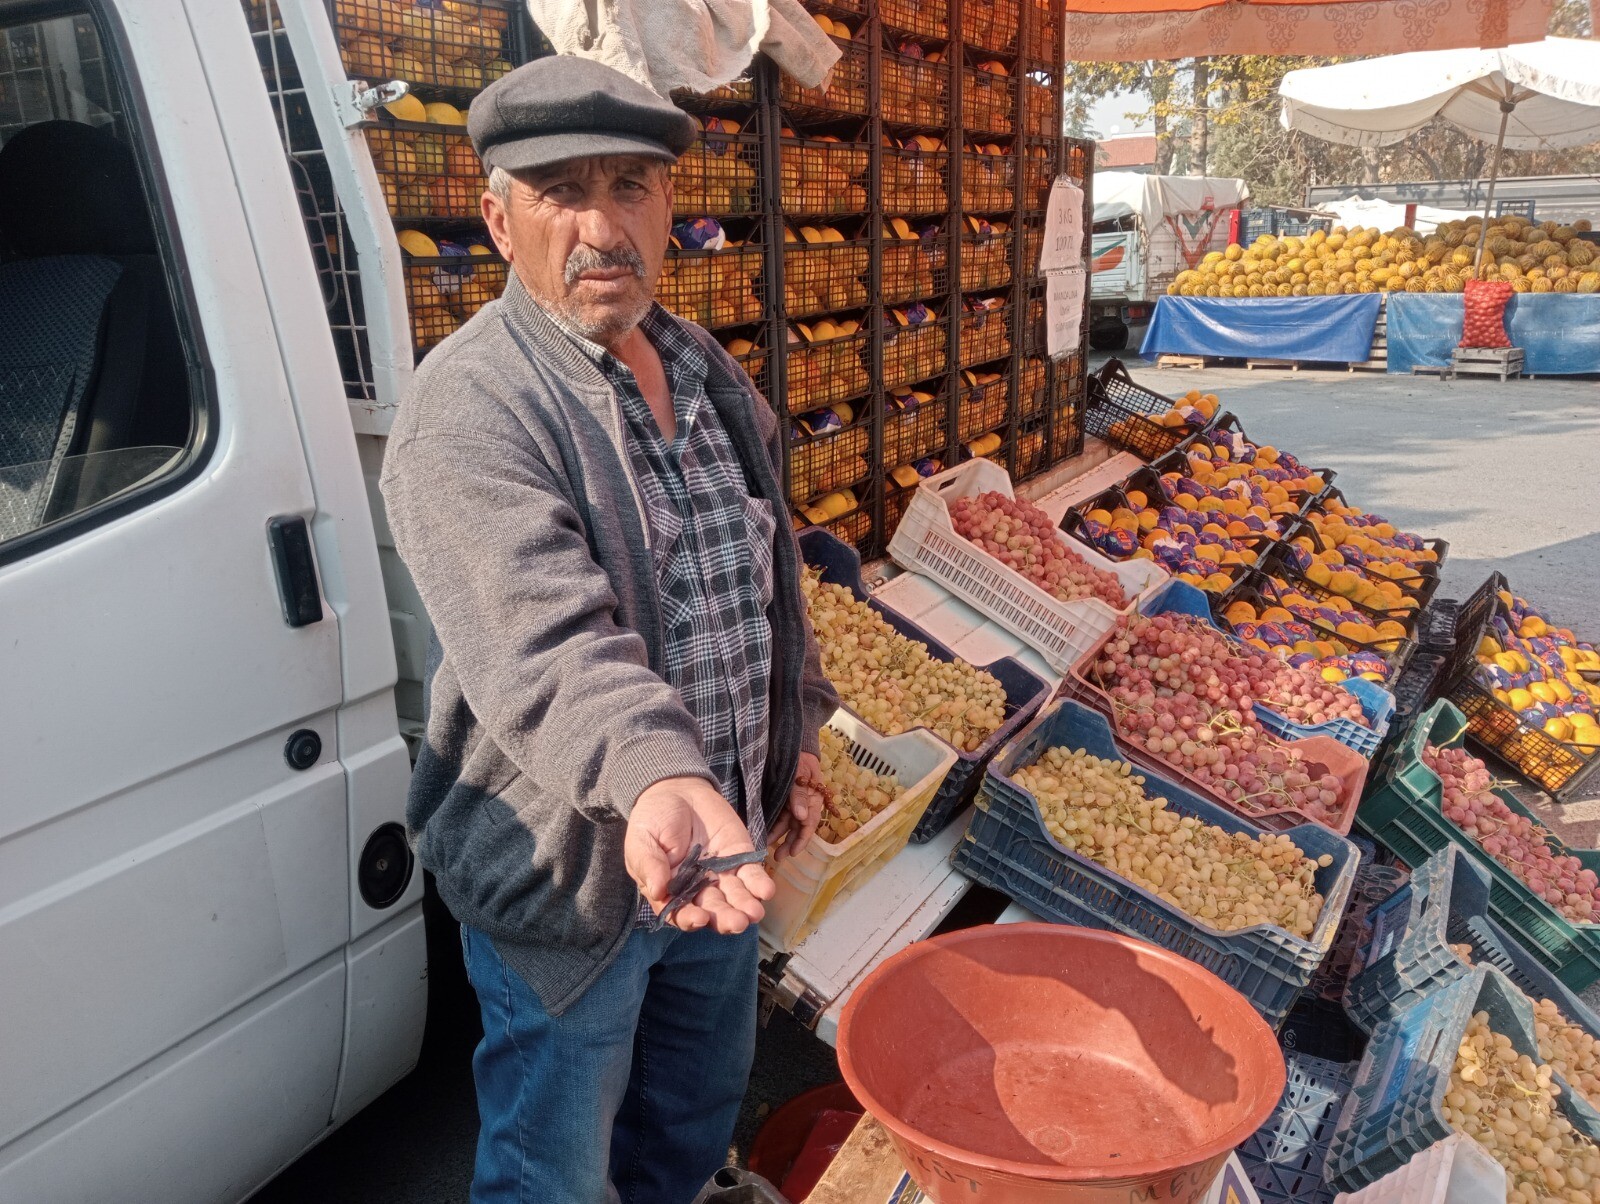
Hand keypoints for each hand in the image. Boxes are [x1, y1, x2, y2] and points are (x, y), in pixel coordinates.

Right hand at [624, 776, 774, 932]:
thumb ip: (649, 865)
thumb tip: (657, 890)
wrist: (676, 791)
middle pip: (713, 910)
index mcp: (671, 891)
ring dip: (745, 906)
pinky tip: (766, 890)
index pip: (680, 912)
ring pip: (735, 897)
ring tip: (754, 913)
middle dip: (725, 918)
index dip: (689, 919)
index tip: (698, 919)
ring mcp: (721, 874)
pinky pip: (752, 874)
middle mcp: (698, 889)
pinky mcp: (740, 858)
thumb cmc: (653, 820)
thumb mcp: (642, 840)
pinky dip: (759, 884)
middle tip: (736, 923)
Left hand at [768, 751, 825, 861]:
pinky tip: (765, 834)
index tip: (793, 852)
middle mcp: (803, 805)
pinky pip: (777, 817)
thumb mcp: (801, 773)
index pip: (809, 824)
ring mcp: (792, 804)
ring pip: (786, 825)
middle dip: (788, 844)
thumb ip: (799, 794)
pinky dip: (772, 826)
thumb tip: (801, 816)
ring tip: (767, 849)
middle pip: (797, 828)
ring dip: (778, 837)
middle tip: (778, 858)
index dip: (802, 840)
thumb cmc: (801, 759)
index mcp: (813, 800)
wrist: (794, 747)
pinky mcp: (781, 800)